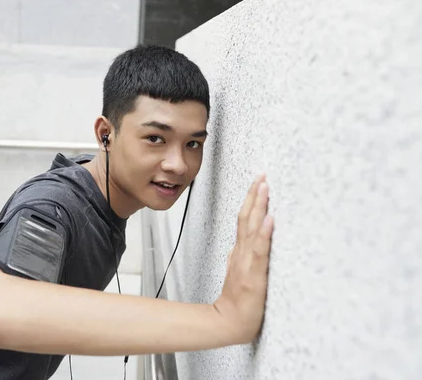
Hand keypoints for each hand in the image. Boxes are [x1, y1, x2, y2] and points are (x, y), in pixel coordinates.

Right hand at [214, 174, 273, 343]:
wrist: (229, 322)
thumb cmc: (237, 302)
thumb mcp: (238, 272)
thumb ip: (239, 256)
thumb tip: (240, 244)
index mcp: (240, 251)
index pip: (245, 219)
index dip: (251, 200)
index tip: (258, 182)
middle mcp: (242, 252)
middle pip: (247, 218)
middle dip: (254, 195)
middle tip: (262, 176)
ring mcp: (247, 261)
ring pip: (252, 228)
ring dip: (259, 206)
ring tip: (264, 187)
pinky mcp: (254, 273)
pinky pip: (260, 250)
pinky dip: (264, 233)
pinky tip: (270, 219)